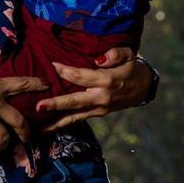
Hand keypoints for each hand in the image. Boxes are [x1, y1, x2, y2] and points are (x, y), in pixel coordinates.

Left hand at [34, 47, 152, 131]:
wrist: (144, 87)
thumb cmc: (132, 67)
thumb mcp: (128, 55)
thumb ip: (115, 54)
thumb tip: (98, 59)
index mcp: (108, 81)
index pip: (82, 76)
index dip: (66, 71)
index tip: (52, 65)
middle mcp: (102, 97)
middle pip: (75, 101)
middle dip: (56, 104)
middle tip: (39, 106)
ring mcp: (99, 108)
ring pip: (75, 116)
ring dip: (57, 121)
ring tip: (40, 127)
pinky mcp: (98, 114)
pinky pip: (78, 119)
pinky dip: (64, 124)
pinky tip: (49, 128)